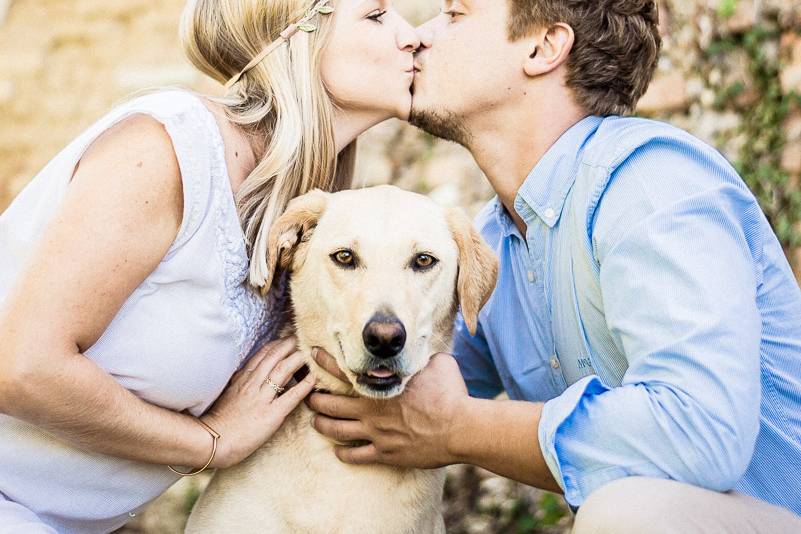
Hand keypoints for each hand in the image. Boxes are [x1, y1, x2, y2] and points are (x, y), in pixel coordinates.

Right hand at [201, 336, 314, 467]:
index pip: (263, 354)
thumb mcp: (228, 394)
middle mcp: (252, 384)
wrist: (212, 440)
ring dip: (298, 358)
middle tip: (302, 337)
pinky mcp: (270, 415)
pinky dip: (304, 385)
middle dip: (289, 344)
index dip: (277, 344)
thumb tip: (249, 373)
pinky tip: (314, 378)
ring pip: (282, 370)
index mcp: (242, 378)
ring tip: (311, 352)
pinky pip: (291, 397)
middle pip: (274, 356)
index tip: (288, 338)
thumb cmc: (219, 421)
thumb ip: (240, 382)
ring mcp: (262, 398)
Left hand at [307, 350, 468, 468]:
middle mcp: (371, 409)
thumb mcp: (437, 363)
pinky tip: (338, 452)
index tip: (312, 355)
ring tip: (315, 422)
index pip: (343, 370)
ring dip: (322, 425)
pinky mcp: (386, 454)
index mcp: (380, 385)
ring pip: (337, 431)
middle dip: (314, 400)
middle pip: (330, 404)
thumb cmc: (451, 393)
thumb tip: (421, 349)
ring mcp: (376, 434)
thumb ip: (421, 357)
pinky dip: (344, 453)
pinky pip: (356, 456)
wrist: (460, 428)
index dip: (324, 361)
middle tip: (307, 396)